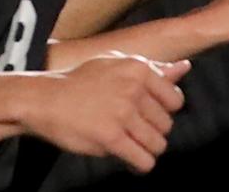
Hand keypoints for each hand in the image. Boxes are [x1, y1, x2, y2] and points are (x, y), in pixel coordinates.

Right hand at [22, 53, 190, 172]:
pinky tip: (130, 160)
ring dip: (146, 149)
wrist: (43, 99)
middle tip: (133, 131)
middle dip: (152, 132)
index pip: (175, 100)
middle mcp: (134, 88)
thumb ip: (153, 69)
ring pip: (158, 144)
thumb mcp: (116, 64)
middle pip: (167, 125)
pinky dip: (140, 164)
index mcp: (139, 69)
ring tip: (131, 145)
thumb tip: (184, 67)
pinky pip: (143, 160)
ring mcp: (123, 113)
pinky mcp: (111, 137)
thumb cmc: (79, 82)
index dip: (162, 112)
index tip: (146, 115)